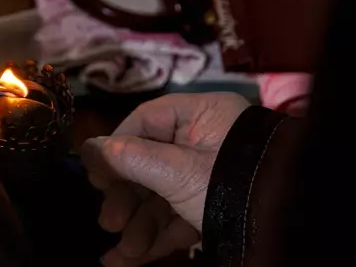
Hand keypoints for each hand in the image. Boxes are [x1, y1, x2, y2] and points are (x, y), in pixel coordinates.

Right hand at [82, 93, 249, 265]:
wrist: (284, 230)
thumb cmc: (230, 184)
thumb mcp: (177, 172)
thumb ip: (128, 159)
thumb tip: (86, 149)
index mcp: (201, 116)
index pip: (145, 122)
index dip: (115, 147)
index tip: (95, 175)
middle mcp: (203, 143)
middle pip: (148, 164)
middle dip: (126, 199)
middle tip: (108, 221)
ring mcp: (207, 178)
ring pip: (159, 197)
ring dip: (137, 226)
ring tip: (121, 254)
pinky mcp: (210, 208)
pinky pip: (174, 217)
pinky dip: (151, 238)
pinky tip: (124, 260)